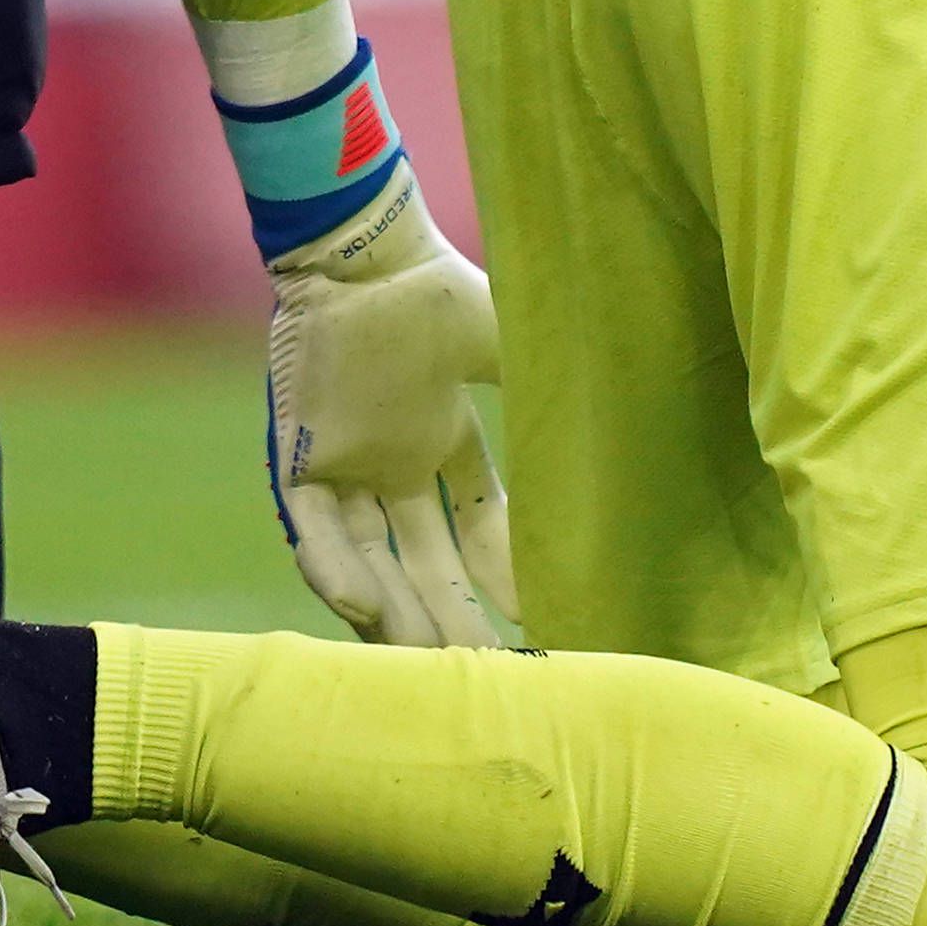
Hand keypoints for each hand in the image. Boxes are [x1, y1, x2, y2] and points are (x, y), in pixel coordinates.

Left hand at [262, 174, 517, 647]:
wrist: (362, 252)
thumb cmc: (434, 288)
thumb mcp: (504, 343)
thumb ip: (544, 385)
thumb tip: (628, 406)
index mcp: (437, 433)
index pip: (474, 521)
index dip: (502, 569)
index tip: (538, 617)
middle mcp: (390, 459)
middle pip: (424, 558)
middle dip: (455, 614)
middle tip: (492, 673)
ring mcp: (343, 462)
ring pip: (371, 558)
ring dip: (397, 612)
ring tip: (434, 667)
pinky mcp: (298, 456)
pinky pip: (315, 529)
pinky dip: (334, 569)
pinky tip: (364, 607)